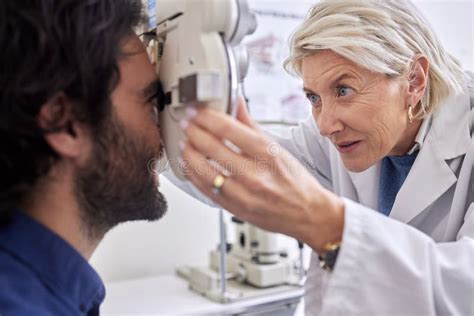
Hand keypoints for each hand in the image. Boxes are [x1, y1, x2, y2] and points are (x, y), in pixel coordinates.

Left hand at [179, 98, 344, 251]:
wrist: (308, 214)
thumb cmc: (296, 182)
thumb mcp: (278, 148)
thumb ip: (251, 125)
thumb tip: (237, 102)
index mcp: (268, 155)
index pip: (228, 129)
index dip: (206, 116)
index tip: (197, 110)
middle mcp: (255, 175)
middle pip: (212, 148)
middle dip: (193, 131)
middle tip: (186, 122)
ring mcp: (243, 195)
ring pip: (203, 171)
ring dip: (188, 153)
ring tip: (184, 142)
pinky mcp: (234, 209)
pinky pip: (205, 190)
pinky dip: (193, 174)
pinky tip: (189, 164)